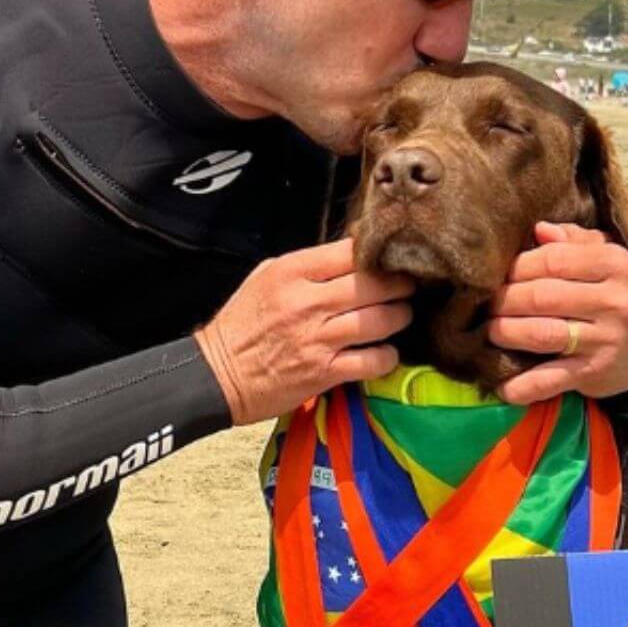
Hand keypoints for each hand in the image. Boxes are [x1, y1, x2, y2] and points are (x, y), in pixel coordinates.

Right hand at [195, 239, 412, 424]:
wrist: (218, 374)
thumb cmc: (243, 324)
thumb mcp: (266, 277)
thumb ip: (308, 265)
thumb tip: (352, 253)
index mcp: (292, 272)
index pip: (350, 251)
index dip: (378, 253)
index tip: (390, 258)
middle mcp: (307, 302)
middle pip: (374, 284)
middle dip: (401, 284)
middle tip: (409, 286)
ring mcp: (317, 338)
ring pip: (380, 320)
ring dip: (399, 317)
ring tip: (401, 316)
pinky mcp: (324, 372)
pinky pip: (373, 361)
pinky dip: (387, 357)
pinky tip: (384, 353)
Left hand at [487, 222, 627, 404]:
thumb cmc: (607, 294)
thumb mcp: (601, 259)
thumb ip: (572, 240)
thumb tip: (539, 229)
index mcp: (616, 264)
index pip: (554, 259)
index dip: (518, 266)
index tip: (500, 273)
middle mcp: (616, 301)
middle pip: (542, 296)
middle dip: (505, 300)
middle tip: (486, 304)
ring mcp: (607, 339)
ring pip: (542, 334)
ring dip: (506, 333)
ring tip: (490, 331)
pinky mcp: (594, 372)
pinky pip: (550, 380)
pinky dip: (523, 385)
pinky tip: (503, 386)